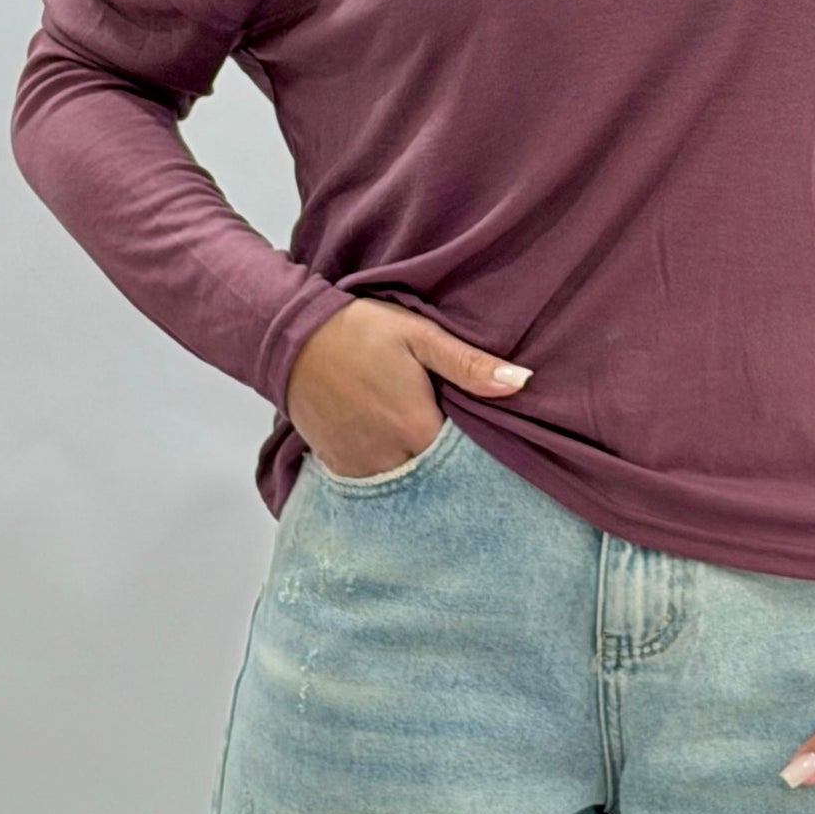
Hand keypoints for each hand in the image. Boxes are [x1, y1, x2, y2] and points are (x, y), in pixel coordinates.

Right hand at [284, 296, 532, 476]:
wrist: (292, 337)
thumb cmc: (360, 330)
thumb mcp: (419, 336)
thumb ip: (469, 365)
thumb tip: (522, 383)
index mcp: (416, 428)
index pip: (464, 460)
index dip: (475, 449)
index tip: (481, 434)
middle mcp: (389, 458)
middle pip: (433, 475)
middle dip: (446, 462)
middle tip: (451, 435)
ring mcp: (359, 466)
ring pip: (403, 482)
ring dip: (415, 468)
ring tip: (419, 440)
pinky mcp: (336, 466)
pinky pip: (371, 482)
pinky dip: (385, 471)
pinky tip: (390, 446)